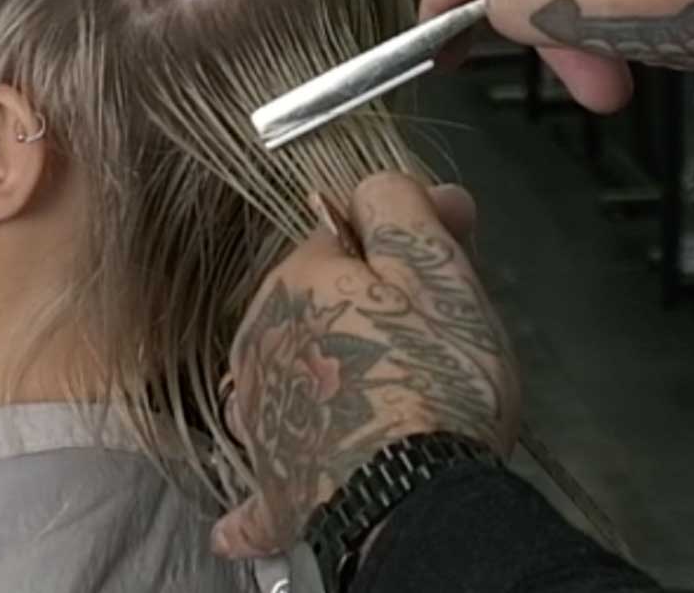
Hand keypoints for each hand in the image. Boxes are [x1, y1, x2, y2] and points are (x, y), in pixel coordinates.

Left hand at [211, 174, 518, 559]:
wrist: (412, 498)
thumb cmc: (435, 385)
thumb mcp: (436, 274)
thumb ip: (404, 212)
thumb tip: (386, 180)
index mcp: (299, 283)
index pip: (342, 241)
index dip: (397, 250)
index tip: (443, 265)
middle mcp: (261, 342)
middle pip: (317, 309)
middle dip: (366, 317)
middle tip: (432, 346)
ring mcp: (260, 414)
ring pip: (293, 378)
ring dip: (327, 384)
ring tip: (393, 405)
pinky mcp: (273, 481)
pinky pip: (270, 472)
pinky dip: (273, 481)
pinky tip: (250, 514)